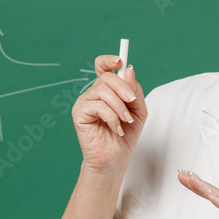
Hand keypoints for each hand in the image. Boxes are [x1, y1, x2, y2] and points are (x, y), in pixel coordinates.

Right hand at [72, 55, 146, 174]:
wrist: (116, 159)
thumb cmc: (126, 135)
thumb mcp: (138, 110)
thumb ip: (134, 89)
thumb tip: (128, 69)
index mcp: (106, 90)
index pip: (102, 67)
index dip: (108, 60)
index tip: (120, 60)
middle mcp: (94, 93)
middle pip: (106, 77)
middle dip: (123, 87)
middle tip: (132, 101)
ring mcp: (85, 102)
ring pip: (103, 91)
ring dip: (119, 107)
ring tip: (125, 121)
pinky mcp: (79, 114)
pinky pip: (98, 106)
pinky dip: (112, 117)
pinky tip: (116, 129)